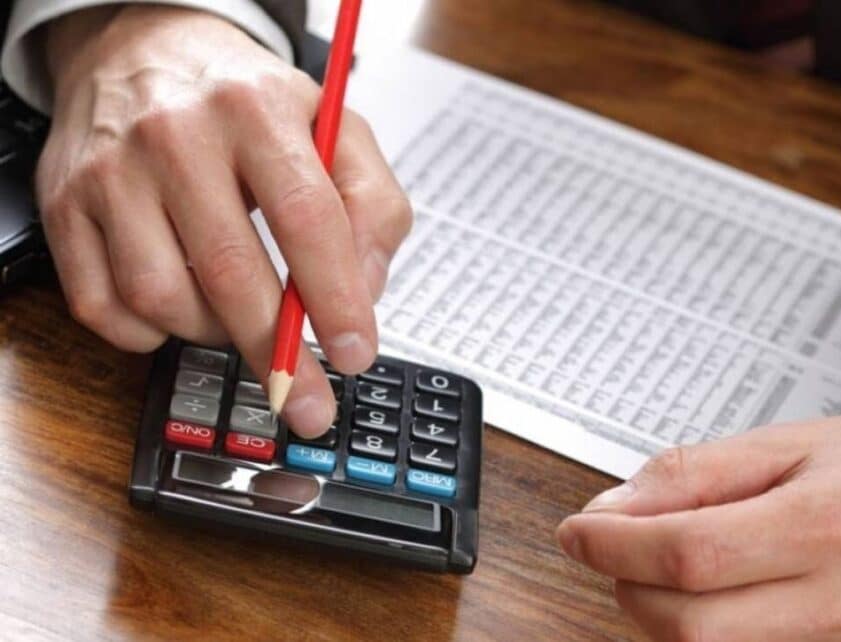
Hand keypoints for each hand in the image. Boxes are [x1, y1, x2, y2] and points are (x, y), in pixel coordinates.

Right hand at [37, 6, 410, 435]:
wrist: (144, 51)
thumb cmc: (249, 104)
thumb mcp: (336, 130)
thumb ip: (373, 206)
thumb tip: (363, 292)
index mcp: (257, 109)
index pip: (306, 218)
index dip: (335, 298)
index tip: (354, 354)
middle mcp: (176, 135)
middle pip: (230, 271)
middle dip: (277, 352)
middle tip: (307, 399)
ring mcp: (111, 172)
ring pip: (161, 299)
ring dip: (212, 334)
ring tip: (240, 317)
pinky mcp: (65, 206)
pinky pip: (103, 308)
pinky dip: (149, 333)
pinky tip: (182, 308)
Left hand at [556, 412, 840, 640]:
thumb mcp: (789, 441)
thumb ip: (695, 474)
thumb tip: (616, 507)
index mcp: (832, 522)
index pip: (691, 555)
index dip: (616, 546)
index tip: (580, 531)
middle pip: (692, 627)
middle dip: (626, 586)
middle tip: (611, 545)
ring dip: (658, 615)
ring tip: (660, 563)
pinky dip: (703, 634)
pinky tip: (700, 595)